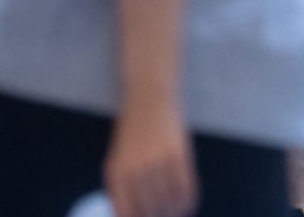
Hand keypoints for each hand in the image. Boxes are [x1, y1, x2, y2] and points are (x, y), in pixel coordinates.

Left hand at [105, 100, 197, 216]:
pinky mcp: (178, 155)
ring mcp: (157, 163)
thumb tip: (130, 215)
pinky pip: (185, 187)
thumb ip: (122, 187)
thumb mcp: (119, 159)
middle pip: (149, 210)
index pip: (126, 213)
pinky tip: (187, 205)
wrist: (149, 99)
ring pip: (169, 202)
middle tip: (164, 216)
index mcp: (116, 174)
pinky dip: (188, 201)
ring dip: (174, 212)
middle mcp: (135, 171)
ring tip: (176, 213)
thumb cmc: (134, 133)